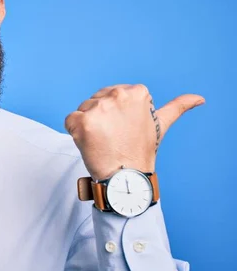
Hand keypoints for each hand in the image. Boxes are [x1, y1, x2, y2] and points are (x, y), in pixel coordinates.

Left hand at [64, 84, 204, 180]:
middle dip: (100, 118)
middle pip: (95, 100)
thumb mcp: (161, 125)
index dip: (114, 114)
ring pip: (82, 110)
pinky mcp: (81, 122)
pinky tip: (89, 144)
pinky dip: (75, 133)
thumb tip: (199, 98)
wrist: (126, 178)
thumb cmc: (141, 151)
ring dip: (88, 126)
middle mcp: (117, 95)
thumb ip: (177, 107)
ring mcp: (98, 108)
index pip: (111, 95)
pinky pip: (70, 121)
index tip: (123, 129)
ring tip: (103, 142)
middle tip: (113, 138)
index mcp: (136, 92)